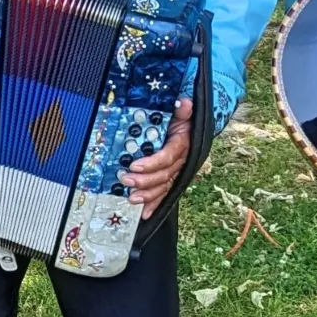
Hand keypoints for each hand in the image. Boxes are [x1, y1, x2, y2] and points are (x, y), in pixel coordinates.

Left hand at [117, 98, 193, 216]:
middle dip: (145, 181)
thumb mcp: (181, 112)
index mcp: (182, 144)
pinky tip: (145, 214)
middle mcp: (181, 161)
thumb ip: (182, 110)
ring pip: (163, 186)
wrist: (190, 127)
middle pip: (164, 175)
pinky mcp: (171, 178)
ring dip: (148, 195)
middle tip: (126, 180)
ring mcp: (176, 171)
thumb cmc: (180, 118)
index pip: (168, 157)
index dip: (152, 163)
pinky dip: (155, 204)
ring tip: (132, 199)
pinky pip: (164, 193)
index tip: (134, 165)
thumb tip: (183, 103)